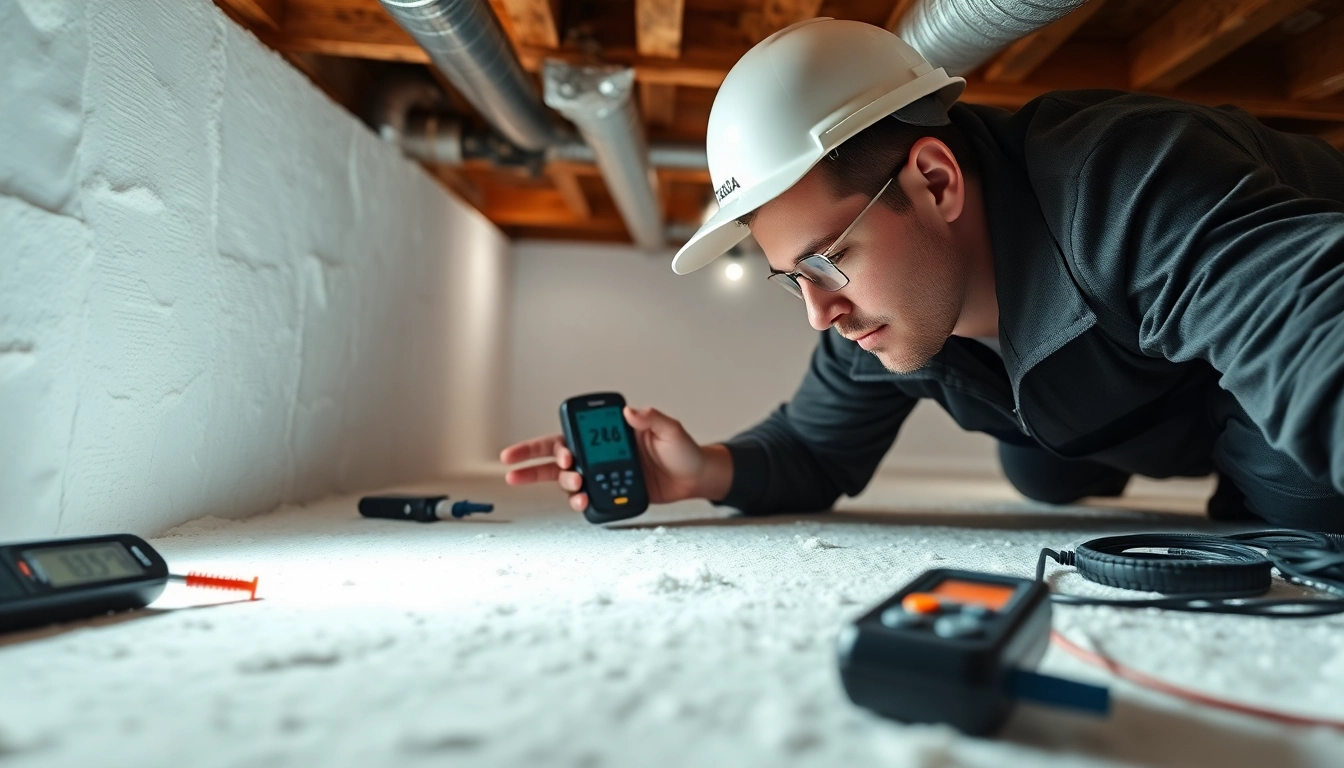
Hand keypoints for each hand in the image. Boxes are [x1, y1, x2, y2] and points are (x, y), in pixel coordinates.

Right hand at [499, 406, 728, 512]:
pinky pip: (586, 498)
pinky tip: (583, 501)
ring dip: (562, 485)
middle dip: (529, 466)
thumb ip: (651, 419)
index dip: (544, 444)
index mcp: (606, 435)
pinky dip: (579, 502)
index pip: (567, 435)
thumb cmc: (682, 450)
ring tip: (575, 487)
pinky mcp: (610, 493)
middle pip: (555, 459)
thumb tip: (632, 412)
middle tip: (515, 473)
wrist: (694, 479)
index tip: (526, 452)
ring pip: (567, 481)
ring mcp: (602, 475)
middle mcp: (598, 454)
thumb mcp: (670, 429)